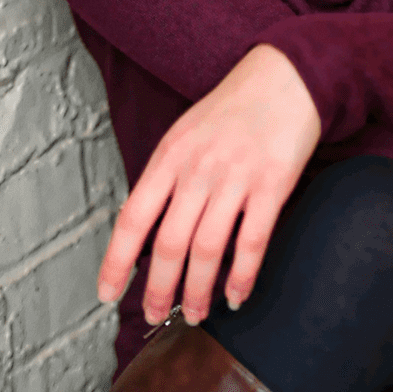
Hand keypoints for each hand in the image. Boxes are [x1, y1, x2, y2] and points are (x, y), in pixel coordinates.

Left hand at [97, 43, 320, 324]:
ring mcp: (237, 177)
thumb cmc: (232, 108)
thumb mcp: (185, 132)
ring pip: (208, 250)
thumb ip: (166, 176)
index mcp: (170, 156)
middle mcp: (199, 169)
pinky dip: (242, 277)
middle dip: (159, 289)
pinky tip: (236, 296)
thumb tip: (146, 229)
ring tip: (195, 313)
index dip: (116, 262)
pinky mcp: (273, 185)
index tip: (107, 294)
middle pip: (169, 243)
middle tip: (155, 315)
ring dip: (198, 291)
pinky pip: (253, 242)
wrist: (285, 76)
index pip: (133, 218)